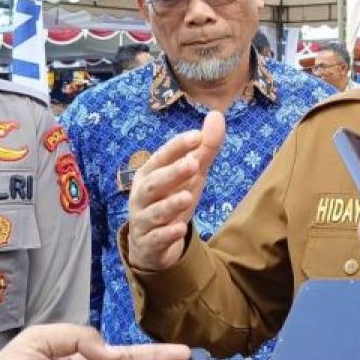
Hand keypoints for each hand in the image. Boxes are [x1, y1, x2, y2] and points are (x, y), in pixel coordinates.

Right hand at [126, 111, 224, 270]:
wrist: (152, 244)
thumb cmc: (171, 200)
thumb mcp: (191, 176)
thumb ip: (204, 148)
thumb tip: (217, 114)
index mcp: (149, 174)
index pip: (161, 157)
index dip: (177, 147)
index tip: (196, 136)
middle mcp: (142, 195)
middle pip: (154, 183)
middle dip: (172, 173)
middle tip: (193, 164)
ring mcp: (143, 220)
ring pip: (153, 211)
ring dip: (169, 204)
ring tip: (188, 196)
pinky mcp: (149, 243)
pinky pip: (156, 238)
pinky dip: (166, 234)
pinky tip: (179, 230)